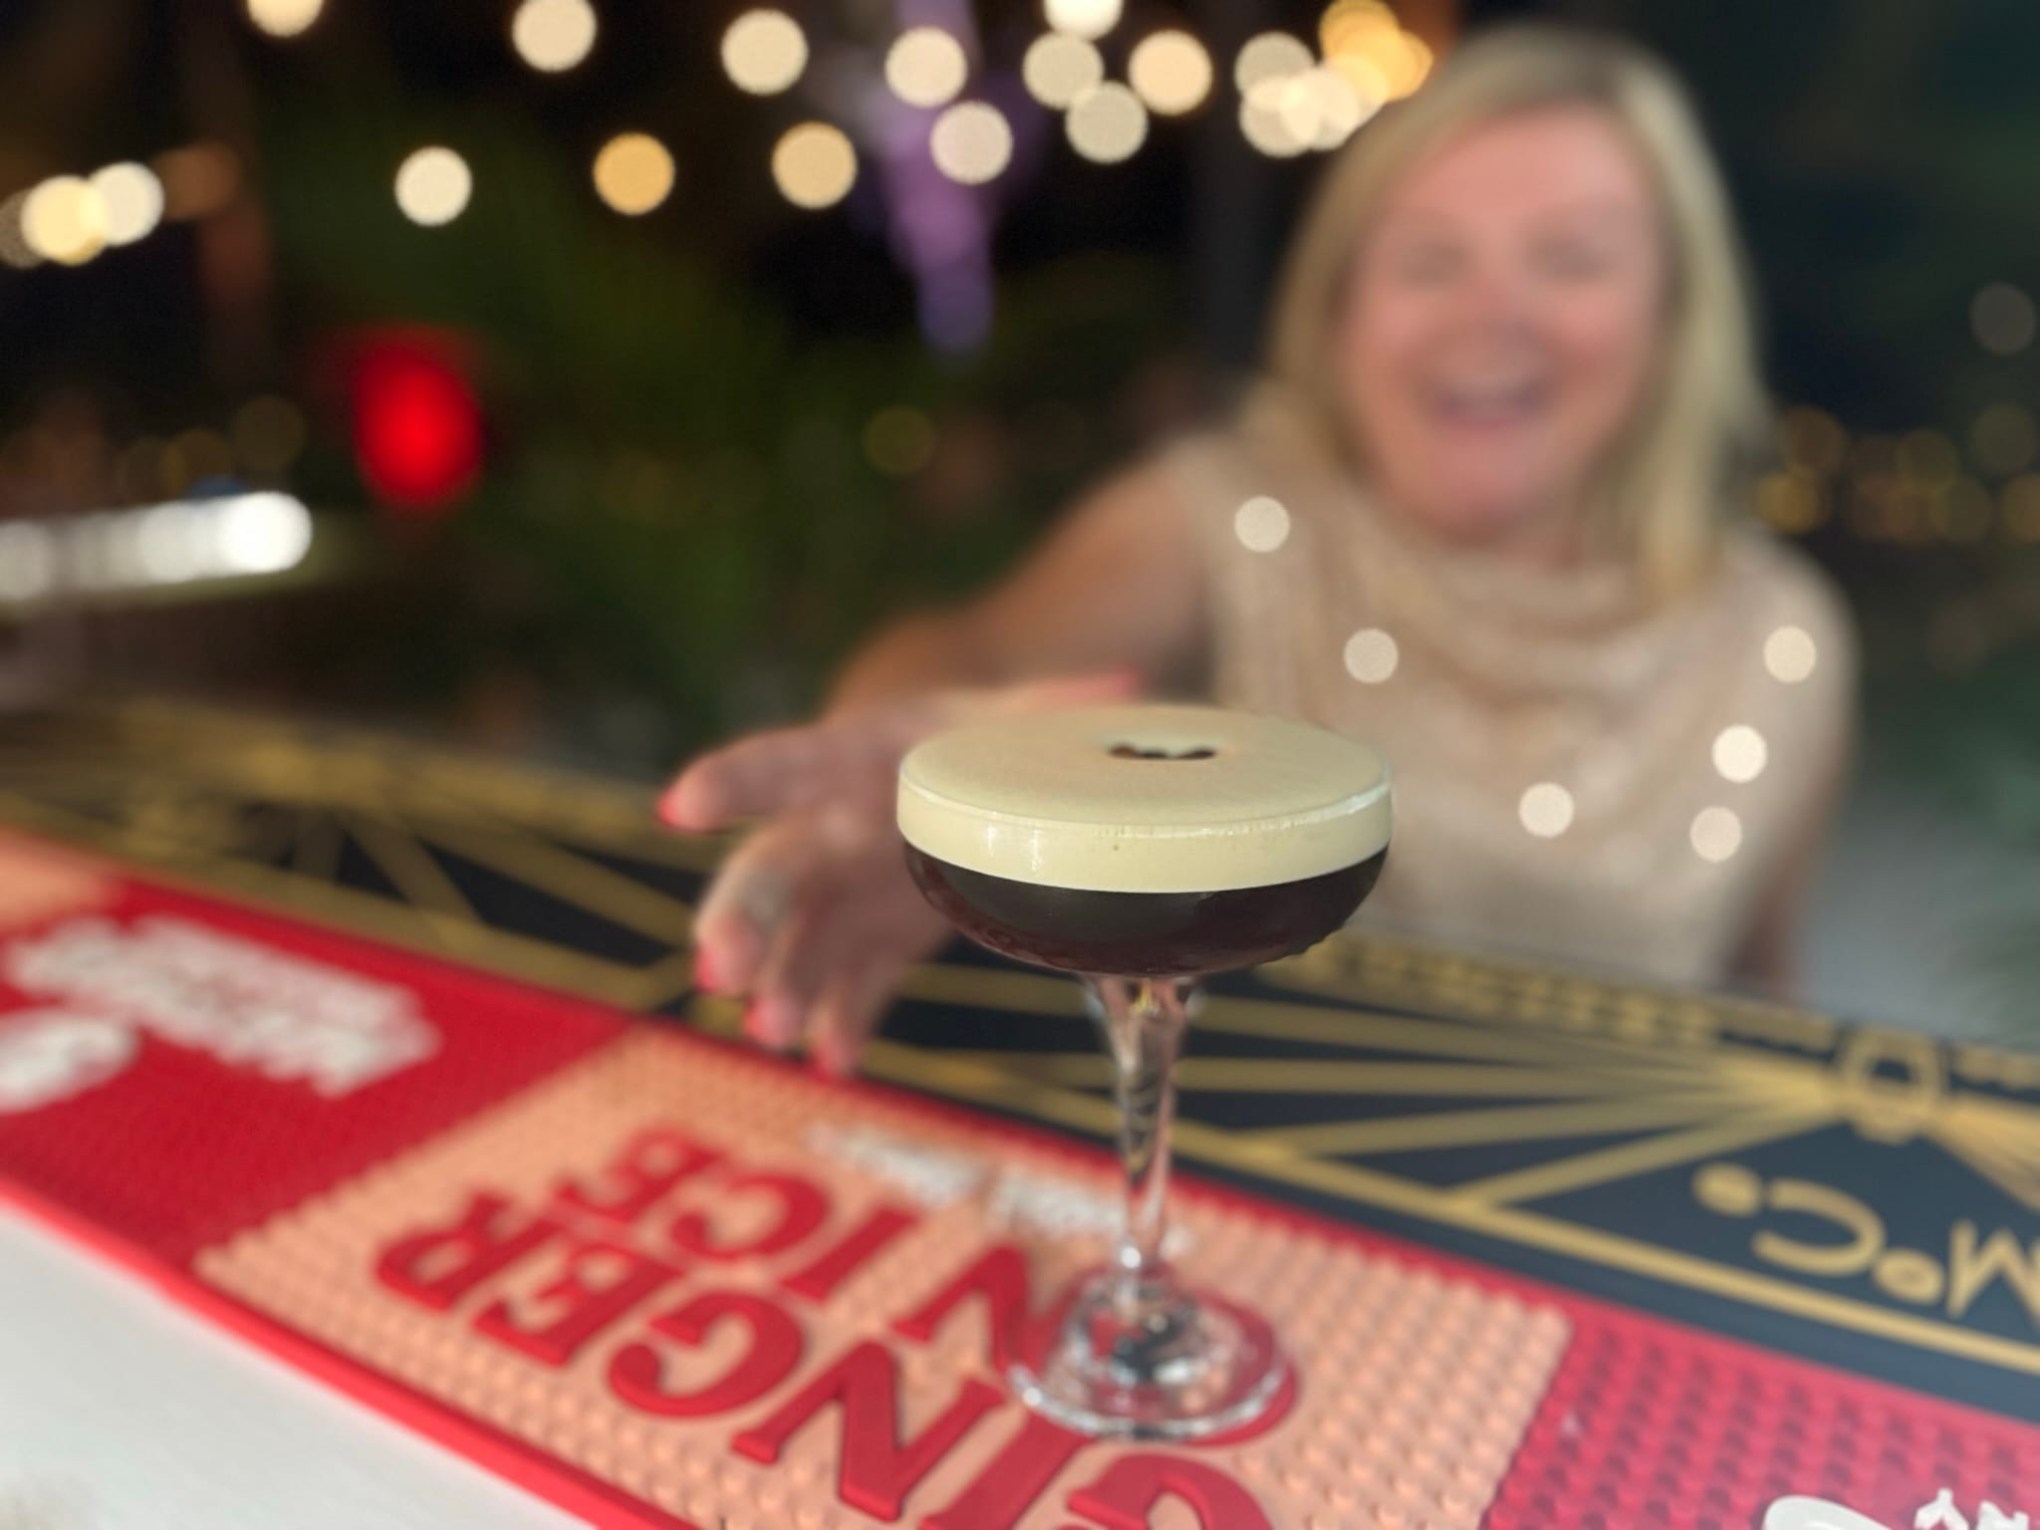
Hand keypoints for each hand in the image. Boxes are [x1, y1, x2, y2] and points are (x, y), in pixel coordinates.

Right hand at [659, 671, 1139, 1074]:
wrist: (968, 767)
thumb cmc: (977, 728)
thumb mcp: (1017, 710)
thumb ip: (1060, 708)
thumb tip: (1124, 693)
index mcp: (858, 753)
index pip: (787, 762)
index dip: (735, 781)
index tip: (681, 807)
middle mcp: (837, 825)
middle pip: (775, 870)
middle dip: (743, 918)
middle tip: (718, 968)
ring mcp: (852, 890)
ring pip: (803, 940)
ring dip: (785, 985)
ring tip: (773, 1034)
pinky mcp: (880, 937)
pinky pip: (855, 982)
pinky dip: (845, 1019)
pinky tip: (833, 1060)